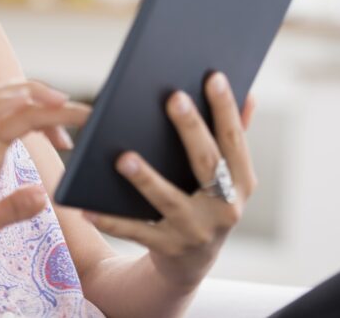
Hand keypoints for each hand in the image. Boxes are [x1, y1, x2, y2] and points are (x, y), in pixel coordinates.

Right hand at [0, 80, 90, 274]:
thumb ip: (9, 209)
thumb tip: (41, 196)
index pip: (21, 122)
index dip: (49, 122)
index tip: (69, 141)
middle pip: (15, 103)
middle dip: (49, 101)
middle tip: (82, 114)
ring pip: (1, 101)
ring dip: (35, 94)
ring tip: (65, 101)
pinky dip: (8, 106)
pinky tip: (31, 103)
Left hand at [82, 72, 257, 288]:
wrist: (192, 262)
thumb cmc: (207, 200)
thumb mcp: (228, 176)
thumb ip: (235, 136)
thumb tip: (250, 96)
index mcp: (242, 182)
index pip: (234, 140)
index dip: (226, 109)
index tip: (214, 76)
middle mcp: (225, 208)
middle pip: (207, 163)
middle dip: (191, 129)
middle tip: (173, 97)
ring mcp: (196, 230)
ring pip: (168, 200)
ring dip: (146, 179)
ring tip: (122, 157)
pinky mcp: (167, 248)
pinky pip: (135, 232)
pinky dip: (111, 220)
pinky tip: (89, 206)